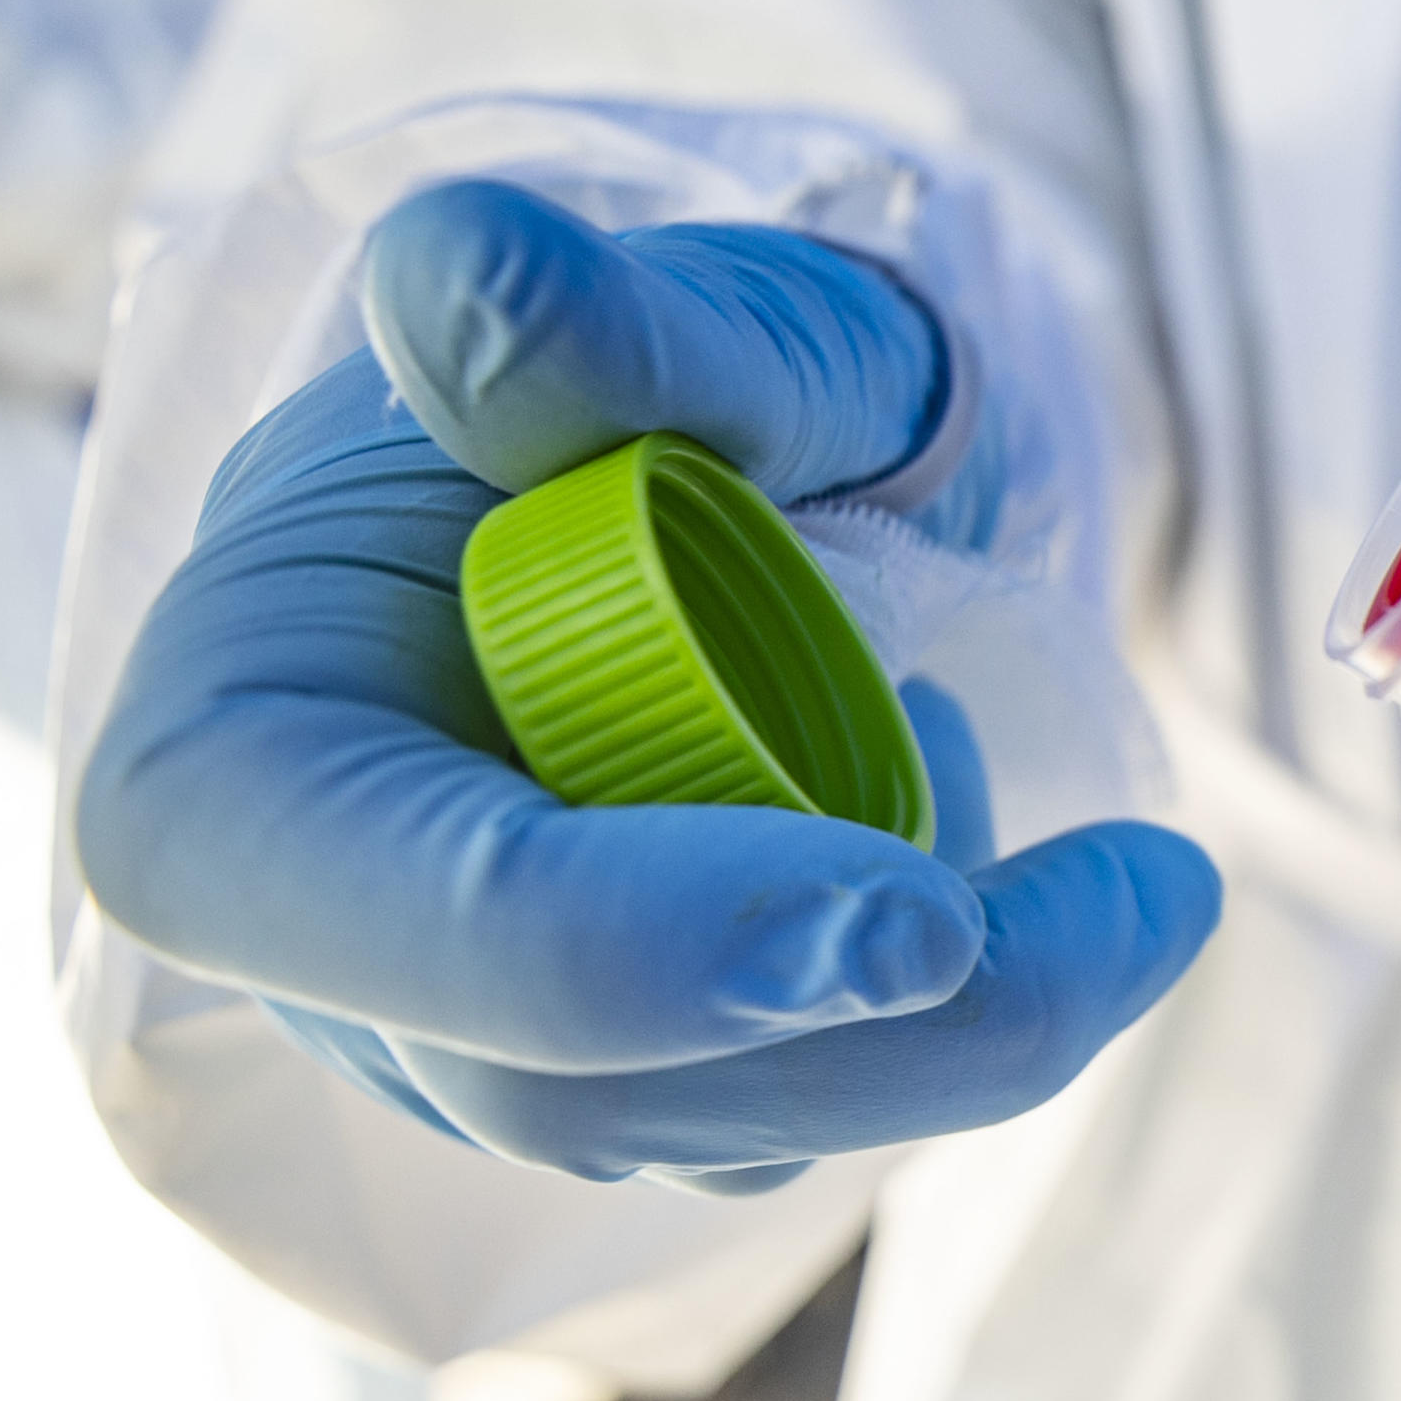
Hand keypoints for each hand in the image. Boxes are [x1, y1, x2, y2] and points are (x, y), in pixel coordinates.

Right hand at [79, 180, 1219, 1193]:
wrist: (719, 472)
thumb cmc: (657, 386)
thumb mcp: (647, 319)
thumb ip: (573, 321)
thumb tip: (464, 275)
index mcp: (243, 760)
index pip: (404, 919)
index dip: (644, 950)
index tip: (918, 912)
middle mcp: (336, 951)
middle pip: (584, 1088)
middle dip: (898, 1017)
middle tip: (1157, 892)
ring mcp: (472, 1043)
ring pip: (730, 1125)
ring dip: (960, 999)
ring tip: (999, 751)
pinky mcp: (619, 1084)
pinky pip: (808, 1106)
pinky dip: (951, 1002)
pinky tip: (960, 820)